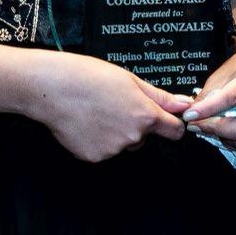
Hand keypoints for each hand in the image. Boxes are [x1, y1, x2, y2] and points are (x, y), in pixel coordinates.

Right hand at [27, 54, 191, 162]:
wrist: (52, 88)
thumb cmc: (88, 77)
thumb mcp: (130, 80)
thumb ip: (159, 97)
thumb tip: (184, 105)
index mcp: (145, 116)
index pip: (174, 131)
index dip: (171, 124)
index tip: (165, 120)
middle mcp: (132, 137)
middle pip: (144, 137)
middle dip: (135, 125)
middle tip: (114, 104)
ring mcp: (112, 150)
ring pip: (122, 144)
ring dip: (115, 132)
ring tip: (96, 111)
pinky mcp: (93, 157)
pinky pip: (103, 150)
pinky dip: (97, 140)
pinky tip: (86, 122)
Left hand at [179, 51, 235, 153]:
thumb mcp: (223, 74)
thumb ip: (208, 94)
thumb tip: (192, 114)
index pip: (228, 100)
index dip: (207, 110)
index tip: (189, 116)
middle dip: (215, 130)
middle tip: (199, 126)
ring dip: (224, 138)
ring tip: (214, 127)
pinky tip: (229, 133)